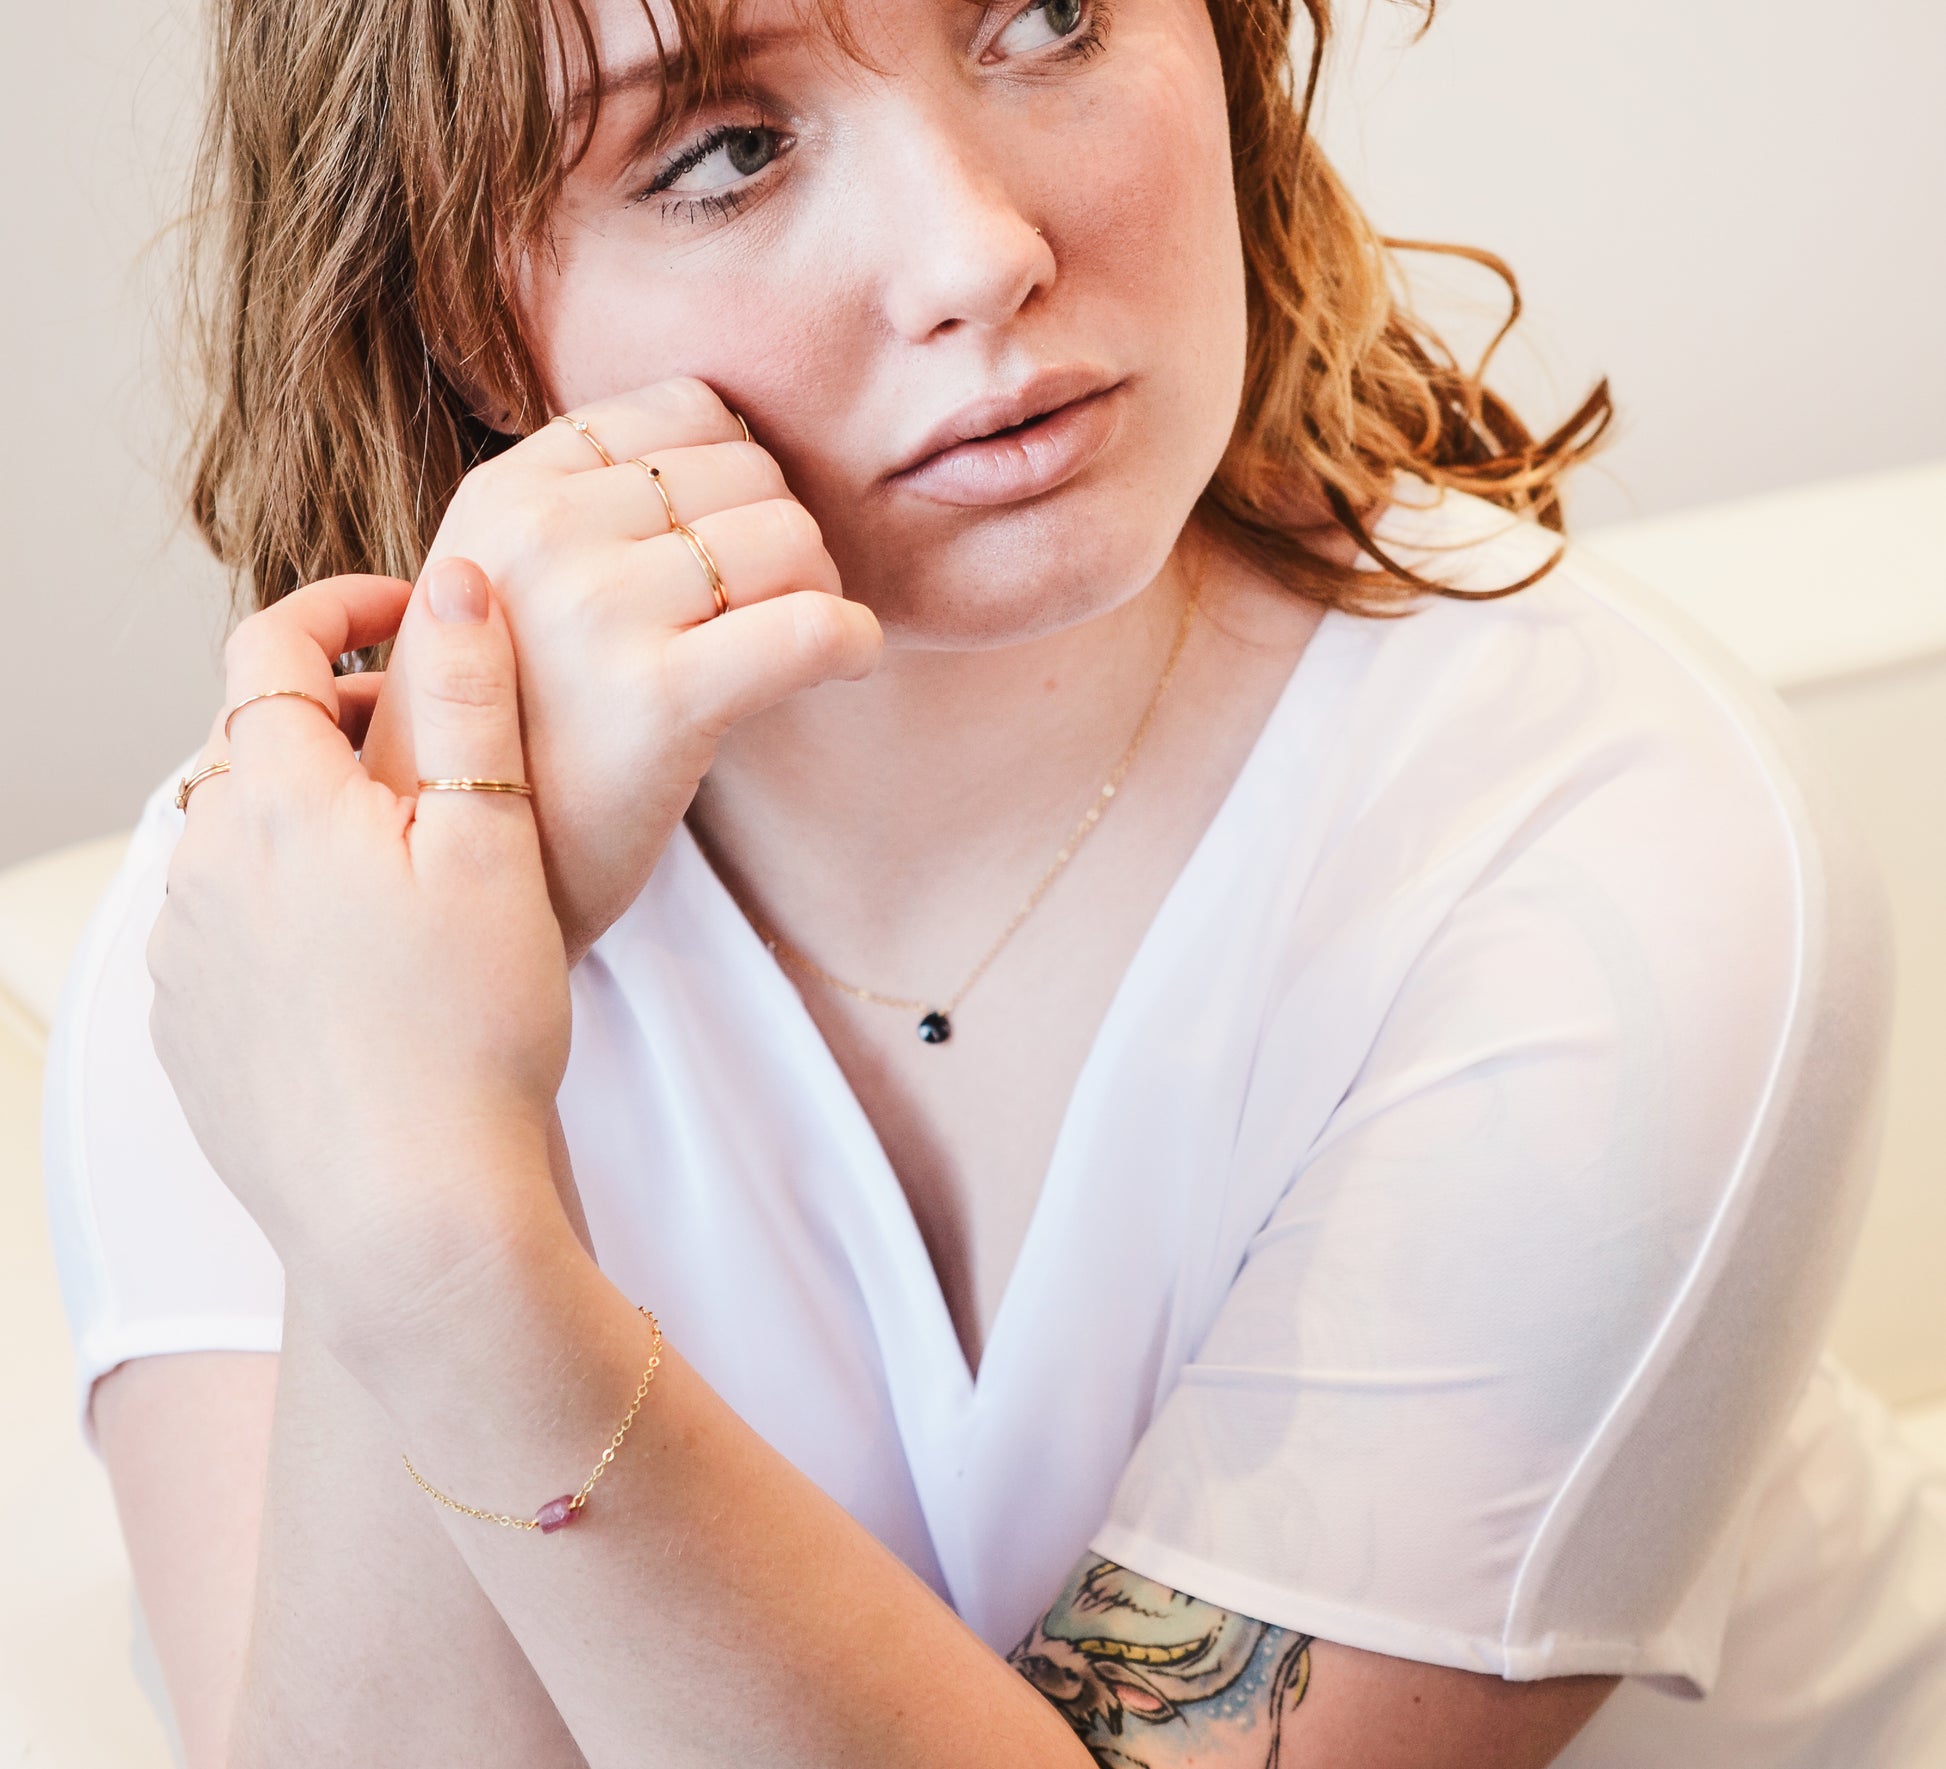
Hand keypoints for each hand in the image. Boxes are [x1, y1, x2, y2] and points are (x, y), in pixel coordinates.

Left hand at [147, 564, 569, 1309]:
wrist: (410, 1212)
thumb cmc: (470, 1027)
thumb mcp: (494, 843)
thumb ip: (466, 697)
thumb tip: (450, 576)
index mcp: (278, 800)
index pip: (269, 647)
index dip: (336, 607)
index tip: (404, 617)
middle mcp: (203, 863)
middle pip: (255, 746)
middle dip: (338, 727)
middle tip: (439, 764)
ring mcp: (184, 955)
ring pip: (238, 843)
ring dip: (309, 827)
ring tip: (409, 879)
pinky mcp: (188, 1034)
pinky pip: (224, 933)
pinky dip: (283, 915)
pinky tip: (364, 972)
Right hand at [359, 379, 883, 966]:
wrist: (454, 885)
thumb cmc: (504, 741)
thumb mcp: (502, 591)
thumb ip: (585, 511)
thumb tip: (736, 440)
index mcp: (506, 492)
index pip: (685, 409)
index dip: (741, 472)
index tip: (739, 544)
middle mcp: (541, 532)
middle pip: (748, 470)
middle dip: (785, 534)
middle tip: (772, 610)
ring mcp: (594, 609)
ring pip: (790, 536)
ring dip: (822, 587)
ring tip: (793, 645)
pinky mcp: (658, 698)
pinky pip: (812, 626)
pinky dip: (854, 640)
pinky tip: (848, 663)